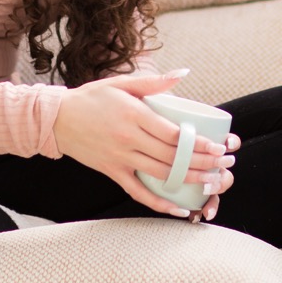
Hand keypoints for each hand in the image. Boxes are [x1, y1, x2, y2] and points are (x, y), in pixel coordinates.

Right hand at [52, 69, 238, 220]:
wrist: (57, 119)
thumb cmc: (92, 97)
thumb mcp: (122, 83)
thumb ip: (154, 82)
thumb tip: (184, 73)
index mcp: (133, 115)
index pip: (172, 134)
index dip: (198, 143)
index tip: (218, 146)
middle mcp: (128, 139)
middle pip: (172, 156)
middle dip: (202, 162)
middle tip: (224, 165)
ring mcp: (120, 158)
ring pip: (160, 174)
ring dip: (189, 180)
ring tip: (212, 182)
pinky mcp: (112, 171)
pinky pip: (138, 192)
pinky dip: (159, 203)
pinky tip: (179, 209)